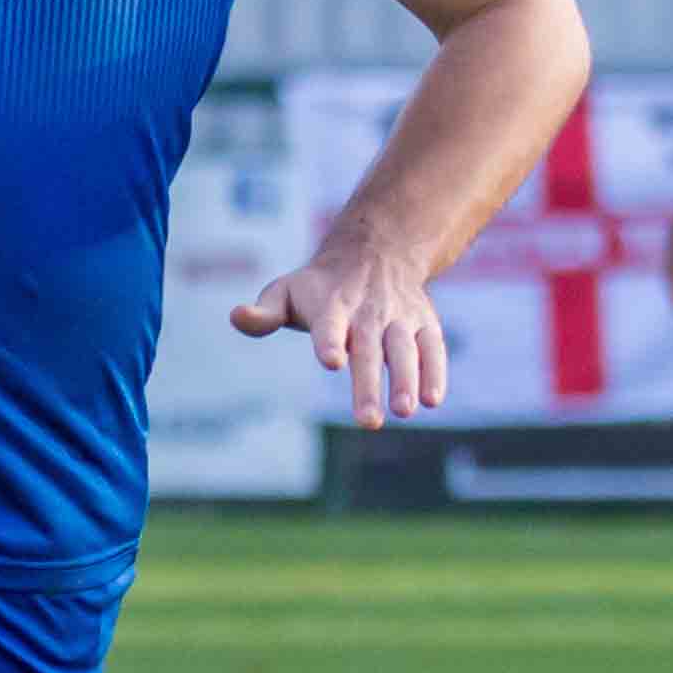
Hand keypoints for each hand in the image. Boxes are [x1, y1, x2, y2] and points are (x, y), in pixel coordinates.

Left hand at [233, 225, 450, 427]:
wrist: (375, 250)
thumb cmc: (319, 286)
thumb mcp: (285, 291)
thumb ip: (264, 313)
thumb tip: (237, 316)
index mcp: (331, 305)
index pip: (329, 324)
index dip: (330, 340)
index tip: (332, 361)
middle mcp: (367, 312)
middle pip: (369, 347)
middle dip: (369, 383)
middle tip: (368, 422)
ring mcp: (399, 317)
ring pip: (404, 348)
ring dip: (406, 380)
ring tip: (404, 411)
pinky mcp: (424, 324)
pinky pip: (432, 347)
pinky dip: (435, 372)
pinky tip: (432, 400)